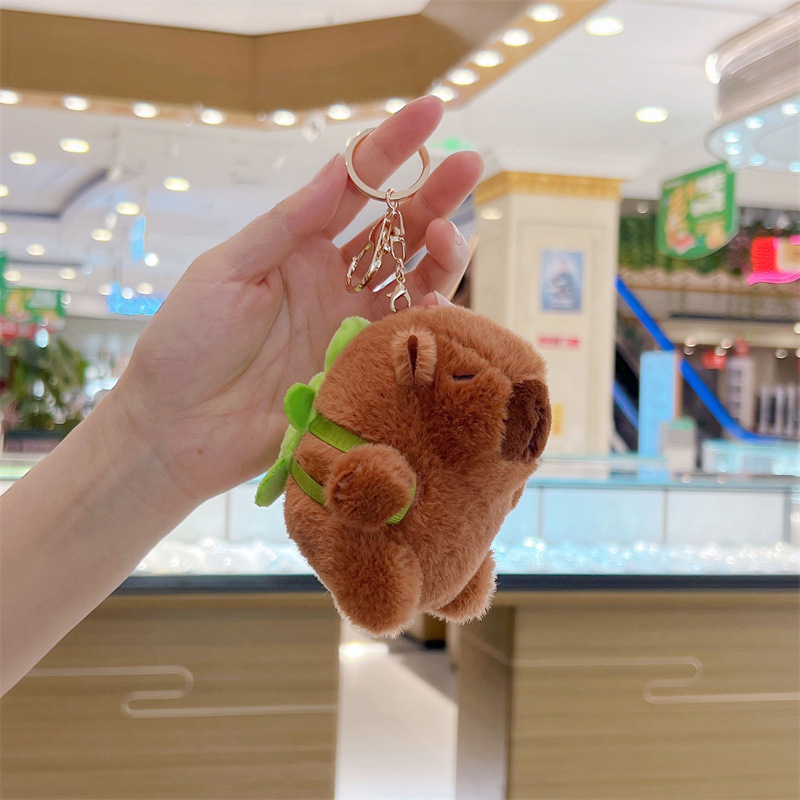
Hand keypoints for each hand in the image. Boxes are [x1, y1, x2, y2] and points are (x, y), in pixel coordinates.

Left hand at [113, 97, 482, 503]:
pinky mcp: (362, 369)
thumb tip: (337, 170)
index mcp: (298, 247)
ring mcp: (351, 325)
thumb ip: (284, 225)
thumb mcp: (226, 272)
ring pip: (414, 280)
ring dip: (440, 254)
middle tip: (468, 166)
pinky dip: (431, 317)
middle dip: (435, 195)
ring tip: (450, 234)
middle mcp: (333, 281)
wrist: (177, 429)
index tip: (432, 114)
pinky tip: (438, 300)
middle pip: (397, 230)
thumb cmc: (186, 344)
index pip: (355, 188)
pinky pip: (409, 337)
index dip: (392, 149)